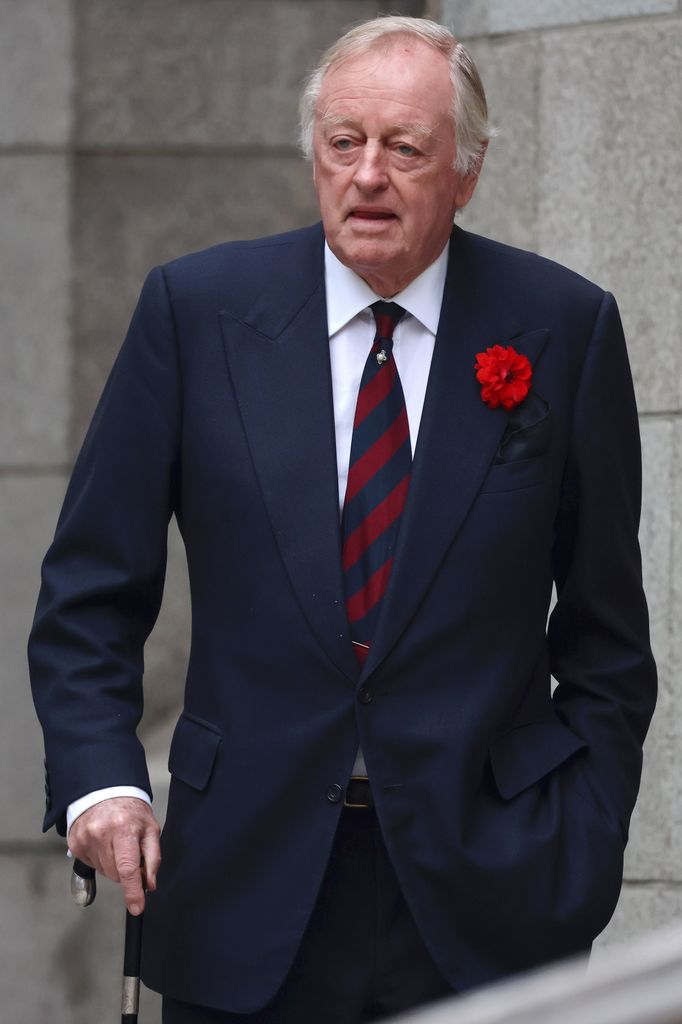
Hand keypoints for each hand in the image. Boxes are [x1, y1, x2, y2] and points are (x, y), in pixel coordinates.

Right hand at [68, 796, 160, 914]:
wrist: (104, 791)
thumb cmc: (130, 810)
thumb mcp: (150, 828)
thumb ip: (153, 858)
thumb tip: (149, 885)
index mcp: (123, 829)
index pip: (128, 867)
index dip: (132, 891)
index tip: (136, 907)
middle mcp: (101, 834)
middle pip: (115, 874)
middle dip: (125, 869)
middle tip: (129, 850)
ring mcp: (85, 839)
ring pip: (103, 872)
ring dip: (112, 864)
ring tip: (115, 843)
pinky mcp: (75, 844)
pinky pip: (91, 864)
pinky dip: (100, 859)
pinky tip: (103, 843)